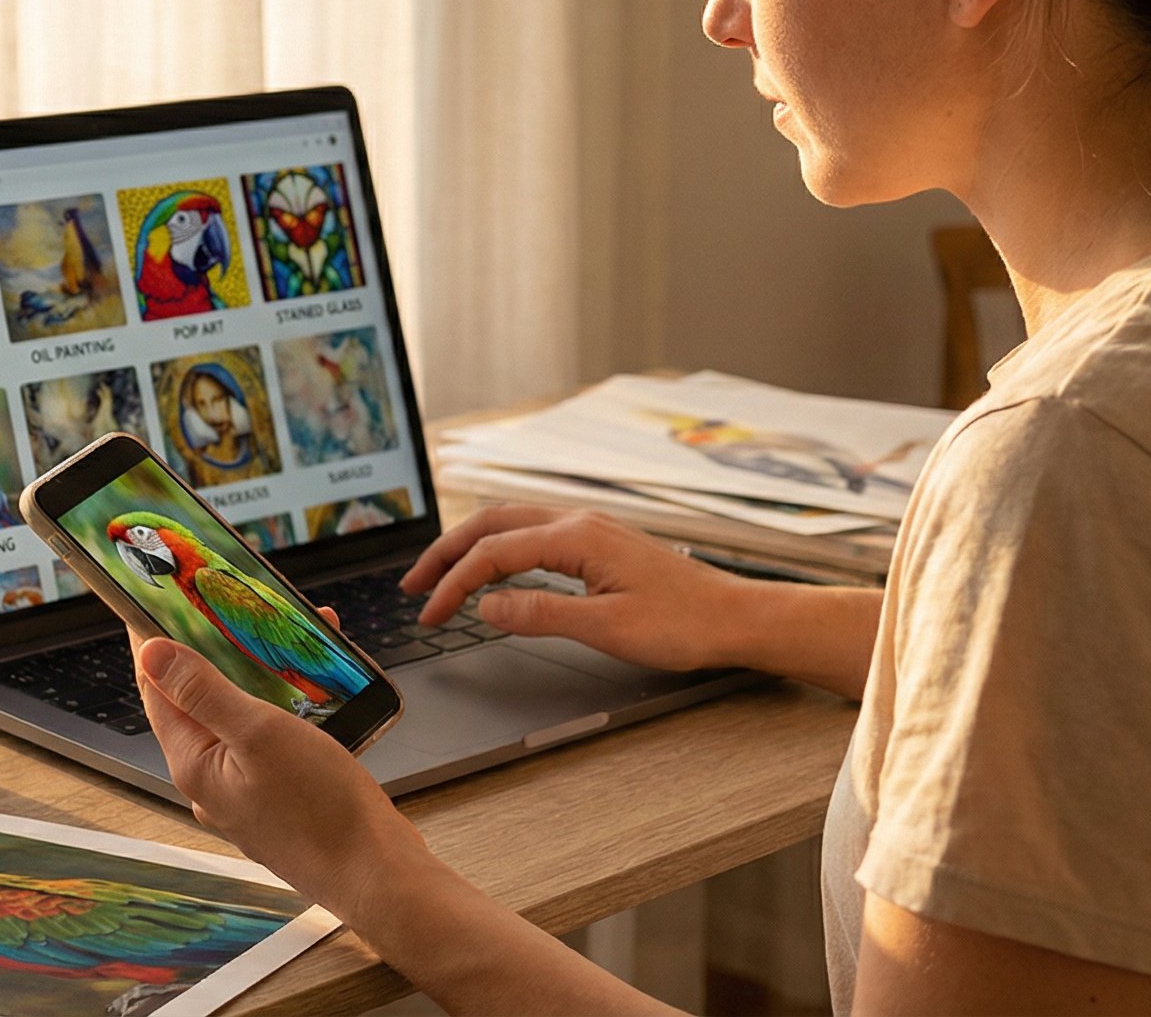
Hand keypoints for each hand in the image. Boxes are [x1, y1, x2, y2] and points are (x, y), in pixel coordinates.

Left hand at [129, 627, 431, 916]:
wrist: (375, 872)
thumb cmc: (321, 810)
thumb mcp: (260, 734)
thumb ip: (204, 692)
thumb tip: (152, 654)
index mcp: (195, 763)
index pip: (156, 689)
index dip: (153, 642)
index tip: (156, 598)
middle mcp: (212, 779)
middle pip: (198, 699)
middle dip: (215, 649)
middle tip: (233, 606)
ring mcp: (246, 790)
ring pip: (240, 715)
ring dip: (259, 673)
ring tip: (288, 636)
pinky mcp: (279, 795)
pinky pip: (270, 736)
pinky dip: (286, 703)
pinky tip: (315, 685)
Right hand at [399, 504, 757, 671]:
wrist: (736, 617)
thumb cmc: (684, 624)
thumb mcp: (607, 628)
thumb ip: (541, 614)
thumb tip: (488, 606)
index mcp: (578, 537)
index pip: (494, 552)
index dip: (454, 583)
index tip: (429, 613)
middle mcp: (580, 522)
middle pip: (493, 523)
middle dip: (447, 552)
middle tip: (414, 586)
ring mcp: (591, 530)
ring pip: (513, 523)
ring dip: (472, 546)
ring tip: (442, 576)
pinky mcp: (600, 544)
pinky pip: (535, 534)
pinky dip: (501, 548)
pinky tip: (496, 570)